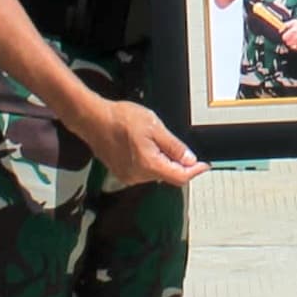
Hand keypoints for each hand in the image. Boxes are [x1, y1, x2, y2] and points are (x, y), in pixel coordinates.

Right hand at [70, 94, 206, 188]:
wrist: (93, 119)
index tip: (204, 166)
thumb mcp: (155, 127)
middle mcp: (138, 176)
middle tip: (180, 146)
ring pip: (155, 173)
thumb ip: (174, 146)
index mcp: (149, 165)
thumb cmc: (121, 119)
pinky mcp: (121, 172)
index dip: (194, 172)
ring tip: (154, 138)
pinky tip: (143, 144)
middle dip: (177, 163)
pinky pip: (143, 171)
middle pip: (168, 175)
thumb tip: (190, 159)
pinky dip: (150, 161)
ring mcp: (128, 176)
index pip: (180, 177)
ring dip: (162, 161)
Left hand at [278, 17, 296, 51]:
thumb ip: (285, 25)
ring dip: (292, 43)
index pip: (284, 38)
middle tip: (291, 37)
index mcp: (293, 31)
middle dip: (288, 40)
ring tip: (296, 39)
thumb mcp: (293, 22)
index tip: (286, 36)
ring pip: (292, 46)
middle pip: (287, 43)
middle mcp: (296, 38)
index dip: (285, 36)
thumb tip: (280, 30)